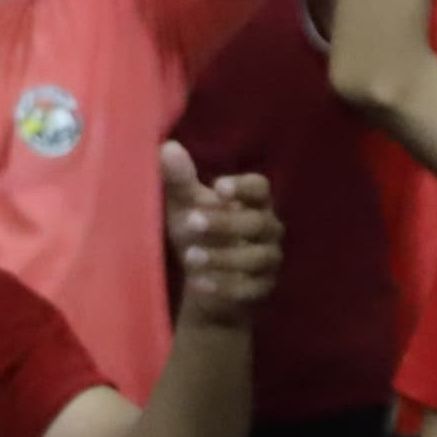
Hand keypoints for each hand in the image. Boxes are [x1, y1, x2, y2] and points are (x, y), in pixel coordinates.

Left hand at [161, 141, 283, 330]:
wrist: (203, 281)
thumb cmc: (198, 233)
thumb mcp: (185, 206)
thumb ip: (180, 180)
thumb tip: (167, 148)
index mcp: (254, 203)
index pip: (260, 188)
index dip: (243, 187)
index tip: (218, 187)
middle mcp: (268, 229)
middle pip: (257, 222)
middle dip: (225, 222)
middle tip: (192, 221)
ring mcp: (269, 260)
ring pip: (255, 257)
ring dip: (222, 257)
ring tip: (189, 257)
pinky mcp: (263, 288)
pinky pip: (249, 288)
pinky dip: (225, 286)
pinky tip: (200, 283)